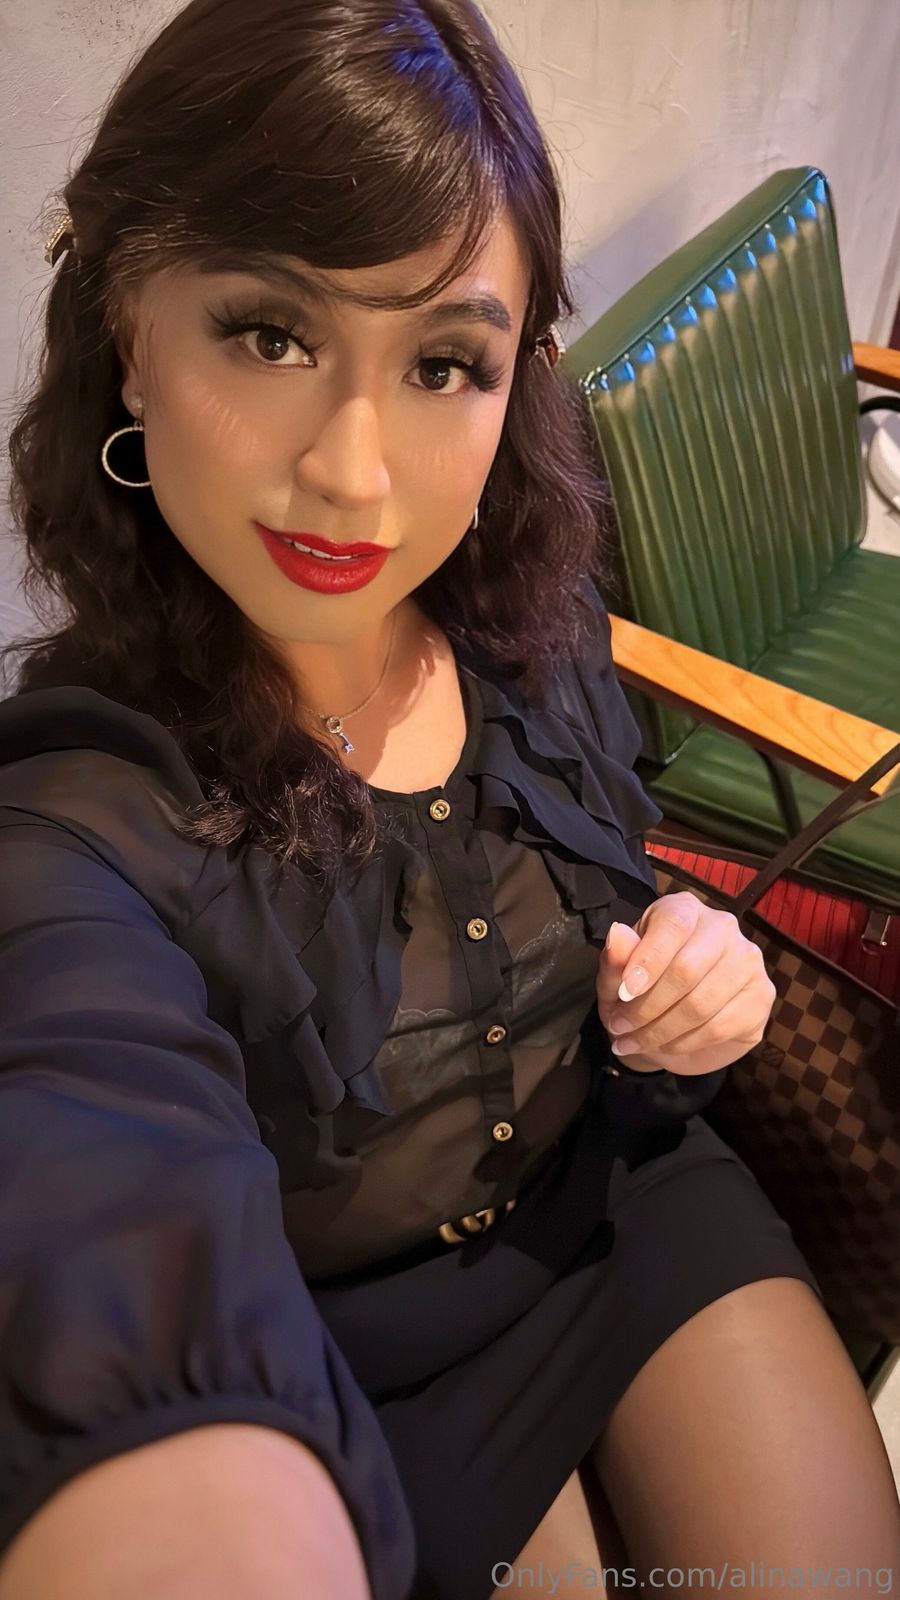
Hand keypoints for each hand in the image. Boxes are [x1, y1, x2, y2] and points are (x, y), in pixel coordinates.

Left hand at [596, 892, 775, 1075]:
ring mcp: (748, 961)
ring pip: (701, 1003)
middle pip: (687, 968)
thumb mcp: (617, 977)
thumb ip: (616, 959)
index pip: (674, 924)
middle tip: (619, 1026)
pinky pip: (719, 1027)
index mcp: (686, 909)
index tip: (623, 993)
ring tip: (634, 1042)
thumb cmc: (641, 990)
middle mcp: (723, 927)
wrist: (670, 1026)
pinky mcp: (761, 996)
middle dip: (647, 1006)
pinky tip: (665, 1045)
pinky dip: (683, 1042)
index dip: (647, 960)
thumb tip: (618, 933)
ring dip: (660, 1030)